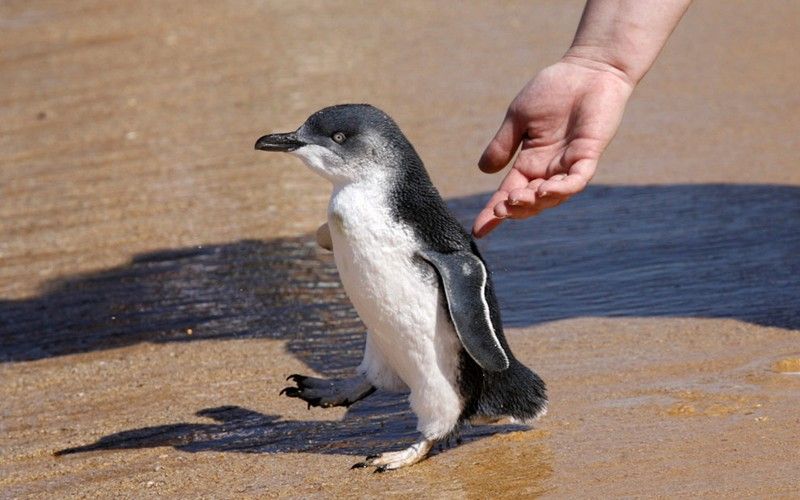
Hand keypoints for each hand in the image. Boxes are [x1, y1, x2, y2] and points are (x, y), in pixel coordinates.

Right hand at [473, 58, 633, 237]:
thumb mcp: (518, 118)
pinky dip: (562, 189)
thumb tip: (483, 171)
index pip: (509, 193)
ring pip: (552, 197)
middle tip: (499, 210)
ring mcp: (570, 164)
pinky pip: (576, 180)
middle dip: (514, 210)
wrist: (588, 68)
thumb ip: (503, 144)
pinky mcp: (589, 155)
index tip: (478, 229)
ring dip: (534, 203)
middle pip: (530, 201)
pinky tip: (545, 190)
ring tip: (517, 201)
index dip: (494, 212)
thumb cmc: (554, 89)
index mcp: (530, 162)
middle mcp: (549, 169)